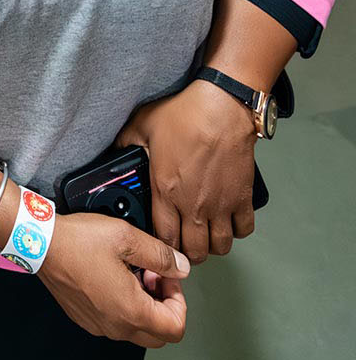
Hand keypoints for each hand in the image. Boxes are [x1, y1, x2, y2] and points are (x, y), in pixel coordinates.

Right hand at [39, 212, 189, 348]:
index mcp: (131, 311)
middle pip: (159, 335)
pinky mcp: (86, 319)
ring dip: (144, 305)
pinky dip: (124, 306)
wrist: (41, 244)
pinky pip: (116, 323)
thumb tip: (181, 268)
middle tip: (153, 276)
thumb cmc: (78, 241)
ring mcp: (99, 325)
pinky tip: (114, 277)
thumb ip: (161, 255)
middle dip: (164, 306)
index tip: (168, 277)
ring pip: (137, 329)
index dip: (180, 300)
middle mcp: (116, 326)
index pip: (176, 327)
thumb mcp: (127, 237)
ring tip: (131, 272)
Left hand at [117, 80, 256, 264]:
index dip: (162, 247)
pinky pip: (244, 229)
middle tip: (185, 243)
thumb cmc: (185, 113)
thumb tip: (115, 150)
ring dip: (212, 245)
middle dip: (187, 253)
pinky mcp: (242, 197)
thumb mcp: (143, 124)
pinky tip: (228, 220)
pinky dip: (237, 230)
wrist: (222, 106)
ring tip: (206, 235)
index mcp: (166, 191)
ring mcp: (220, 204)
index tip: (162, 243)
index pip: (164, 238)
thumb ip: (126, 142)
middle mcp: (193, 204)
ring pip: (219, 246)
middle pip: (193, 251)